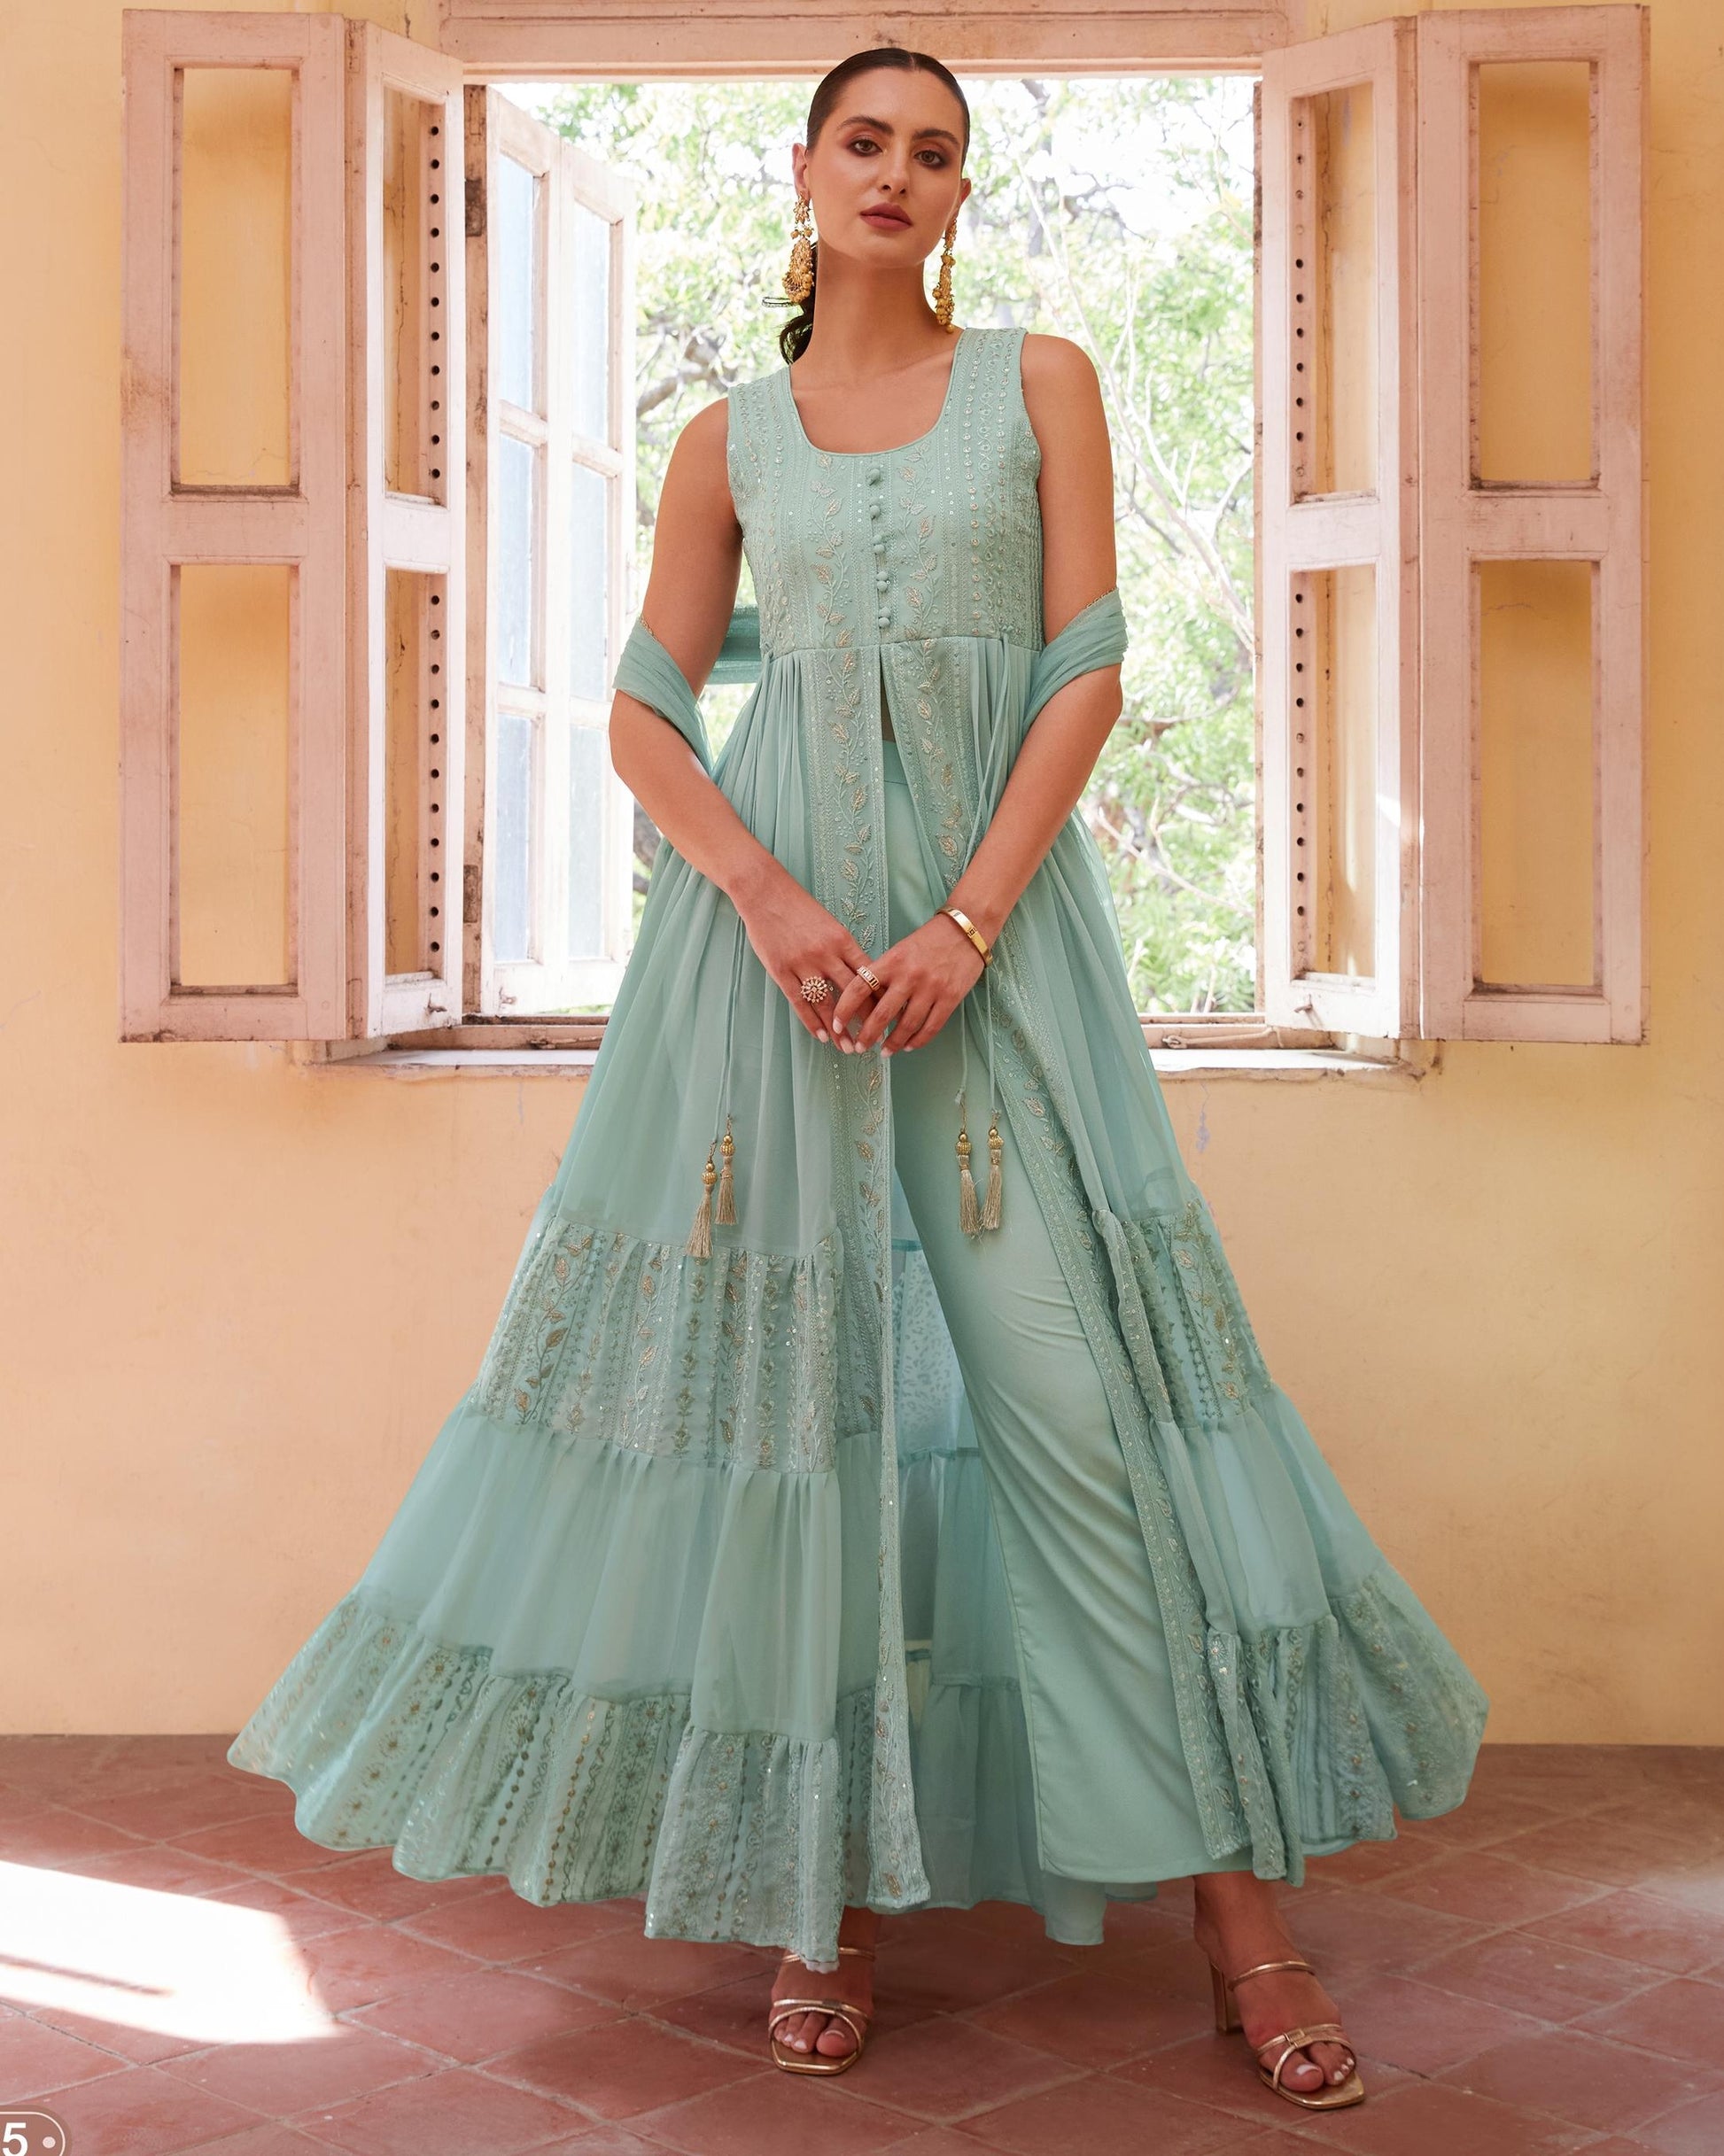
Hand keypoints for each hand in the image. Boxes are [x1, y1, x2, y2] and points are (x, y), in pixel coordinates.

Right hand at [735, 873, 881, 1046]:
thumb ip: (844, 949)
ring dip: (838, 1029)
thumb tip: (862, 975)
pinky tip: (821, 1037)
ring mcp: (802, 964)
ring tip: (847, 1047)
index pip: (868, 975)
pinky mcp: (781, 971)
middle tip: (874, 1041)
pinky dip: (811, 1022)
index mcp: (842, 940)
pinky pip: (800, 1002)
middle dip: (865, 1020)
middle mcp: (826, 954)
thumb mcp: (829, 924)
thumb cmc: (799, 907)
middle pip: (852, 994)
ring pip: (826, 1003)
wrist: (765, 892)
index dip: (879, 998)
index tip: (889, 1017)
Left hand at [826, 912, 985, 1056]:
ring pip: (906, 1025)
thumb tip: (867, 1002)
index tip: (837, 1025)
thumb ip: (885, 973)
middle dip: (867, 1035)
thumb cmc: (928, 941)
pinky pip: (931, 1027)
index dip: (845, 1009)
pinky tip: (908, 1046)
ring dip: (893, 1043)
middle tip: (859, 1047)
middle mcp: (909, 976)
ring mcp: (931, 988)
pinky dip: (917, 1040)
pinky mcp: (950, 998)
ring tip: (884, 1052)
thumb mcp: (900, 950)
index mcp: (892, 961)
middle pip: (882, 1014)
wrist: (965, 931)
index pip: (860, 987)